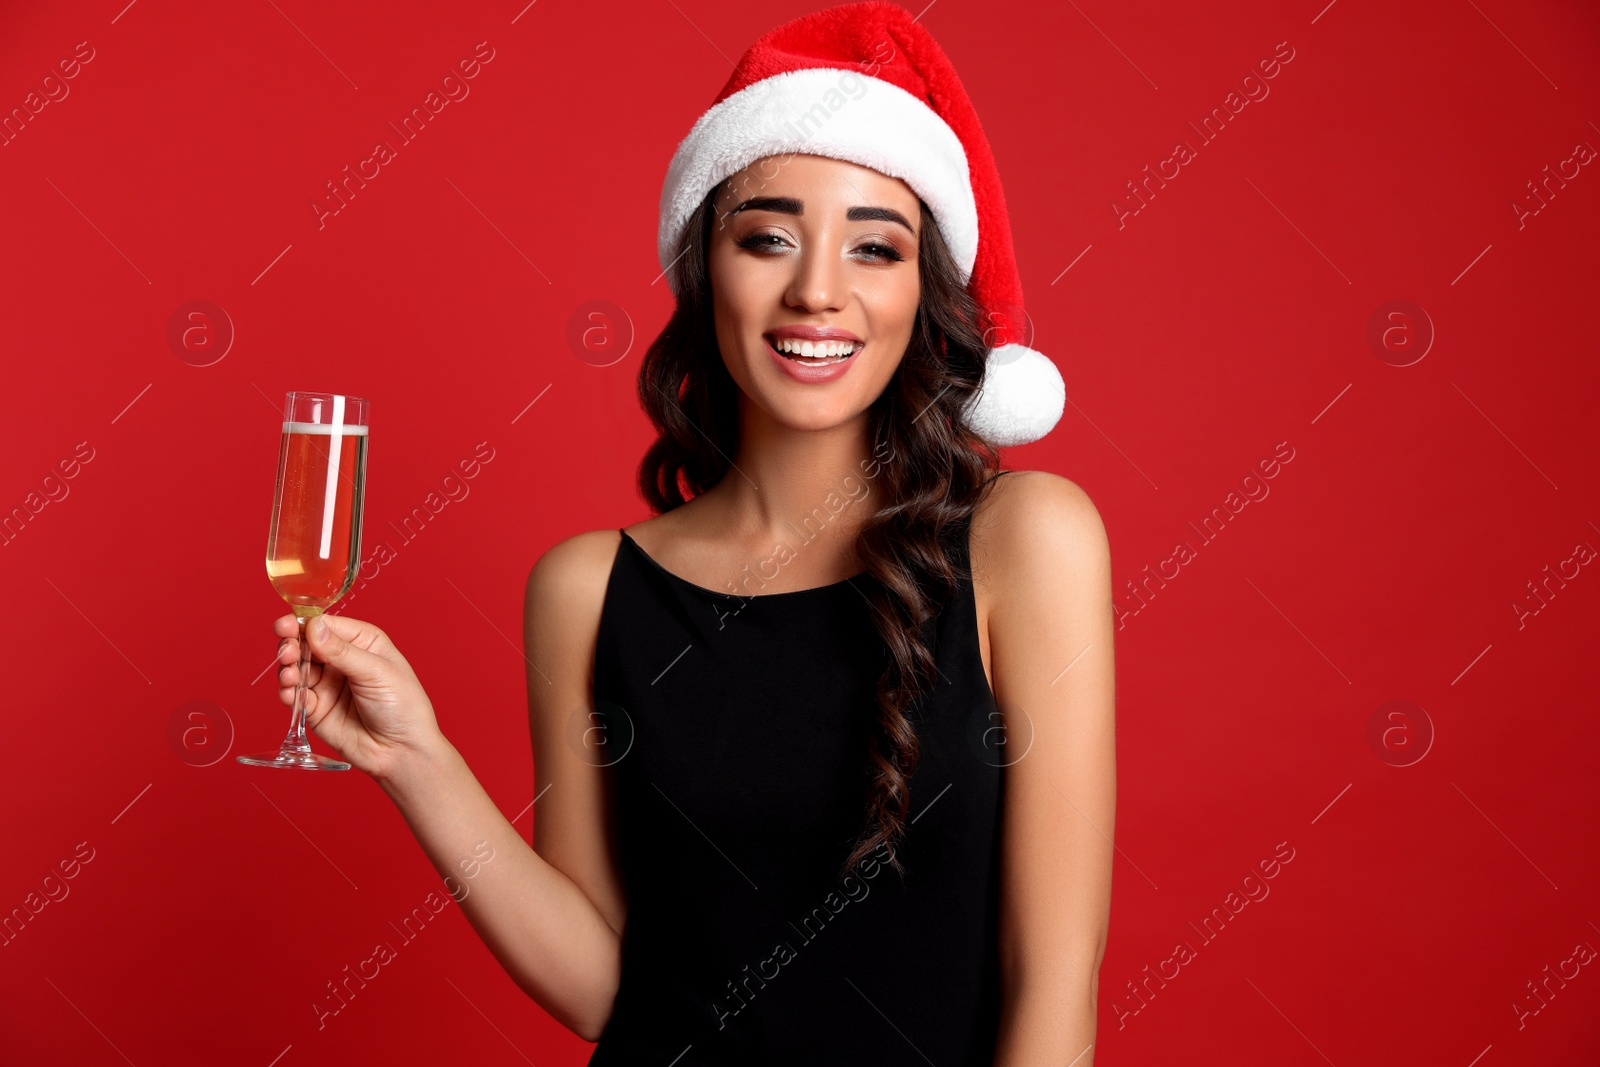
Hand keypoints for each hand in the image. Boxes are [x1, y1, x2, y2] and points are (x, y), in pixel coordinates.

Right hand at [273, 612, 444, 777]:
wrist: (401, 752)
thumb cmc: (402, 707)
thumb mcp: (376, 672)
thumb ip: (342, 651)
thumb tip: (314, 626)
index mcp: (362, 642)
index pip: (327, 625)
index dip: (305, 624)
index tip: (288, 625)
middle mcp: (342, 660)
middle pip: (306, 644)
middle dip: (291, 644)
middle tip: (287, 650)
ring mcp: (328, 684)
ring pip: (296, 668)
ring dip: (287, 668)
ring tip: (290, 674)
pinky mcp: (317, 708)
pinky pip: (295, 695)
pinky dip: (288, 692)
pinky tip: (291, 692)